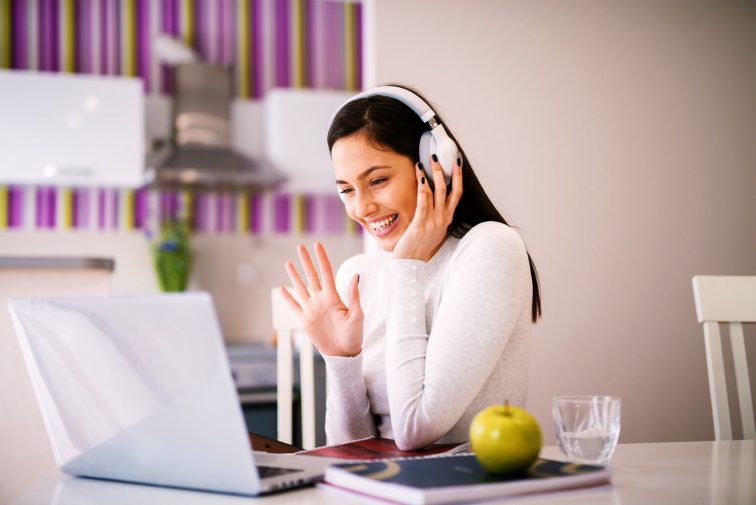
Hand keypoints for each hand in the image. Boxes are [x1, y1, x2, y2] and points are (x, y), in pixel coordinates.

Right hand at [280, 242, 362, 356]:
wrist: (343, 353)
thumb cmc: (354, 334)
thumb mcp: (357, 314)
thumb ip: (354, 295)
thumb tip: (356, 275)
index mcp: (333, 296)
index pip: (326, 272)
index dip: (321, 258)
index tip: (317, 244)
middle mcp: (321, 299)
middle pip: (311, 275)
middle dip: (306, 261)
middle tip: (300, 246)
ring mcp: (311, 309)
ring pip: (300, 287)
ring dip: (294, 275)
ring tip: (288, 263)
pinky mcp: (304, 320)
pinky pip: (293, 306)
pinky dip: (287, 297)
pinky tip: (281, 288)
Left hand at [392, 155, 462, 260]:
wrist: (411, 264)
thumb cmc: (420, 247)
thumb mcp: (433, 231)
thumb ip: (436, 217)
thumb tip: (436, 205)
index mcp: (447, 219)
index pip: (457, 193)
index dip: (458, 177)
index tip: (456, 162)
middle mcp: (443, 218)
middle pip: (448, 189)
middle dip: (444, 170)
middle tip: (438, 155)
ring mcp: (433, 221)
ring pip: (436, 192)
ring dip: (430, 174)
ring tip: (423, 162)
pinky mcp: (421, 224)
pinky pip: (423, 202)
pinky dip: (422, 188)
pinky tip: (419, 177)